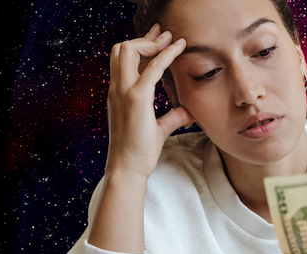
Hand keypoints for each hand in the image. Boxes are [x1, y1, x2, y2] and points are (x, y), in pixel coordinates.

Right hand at [106, 23, 194, 178]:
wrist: (128, 167)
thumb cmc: (140, 151)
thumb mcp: (159, 129)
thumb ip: (173, 117)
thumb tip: (189, 111)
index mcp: (117, 93)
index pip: (124, 60)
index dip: (141, 46)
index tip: (158, 39)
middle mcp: (117, 88)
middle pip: (122, 48)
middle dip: (144, 37)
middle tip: (165, 34)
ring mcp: (124, 91)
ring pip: (130, 50)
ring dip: (152, 42)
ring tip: (172, 39)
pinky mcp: (137, 98)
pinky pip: (152, 68)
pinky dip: (166, 54)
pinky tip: (179, 48)